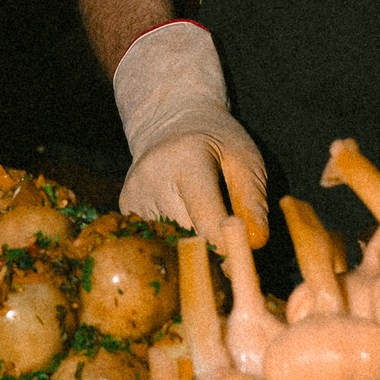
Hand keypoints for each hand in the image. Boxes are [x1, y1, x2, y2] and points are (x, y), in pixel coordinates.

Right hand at [111, 21, 267, 246]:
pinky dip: (175, 239)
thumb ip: (252, 201)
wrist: (170, 120)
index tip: (241, 259)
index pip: (205, 216)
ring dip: (192, 247)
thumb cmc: (216, 141)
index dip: (226, 244)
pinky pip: (156, 236)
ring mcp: (133, 193)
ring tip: (206, 230)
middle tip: (230, 257)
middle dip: (211, 252)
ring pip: (169, 241)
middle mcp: (152, 177)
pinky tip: (183, 220)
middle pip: (185, 235)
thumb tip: (254, 244)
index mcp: (186, 161)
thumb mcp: (244, 160)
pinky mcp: (125, 206)